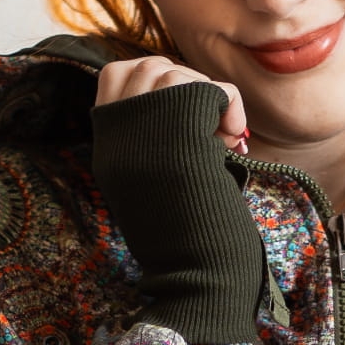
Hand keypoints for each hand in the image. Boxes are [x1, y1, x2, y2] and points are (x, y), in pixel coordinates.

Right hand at [89, 68, 265, 344]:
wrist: (197, 278)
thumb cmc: (189, 242)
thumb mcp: (158, 184)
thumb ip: (157, 143)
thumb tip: (184, 100)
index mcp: (111, 151)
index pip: (113, 77)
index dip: (153, 81)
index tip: (182, 110)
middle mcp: (120, 140)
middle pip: (143, 67)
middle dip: (182, 81)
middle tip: (207, 121)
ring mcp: (146, 137)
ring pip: (173, 72)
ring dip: (206, 92)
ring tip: (222, 134)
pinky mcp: (179, 138)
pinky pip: (207, 87)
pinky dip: (229, 104)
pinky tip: (233, 137)